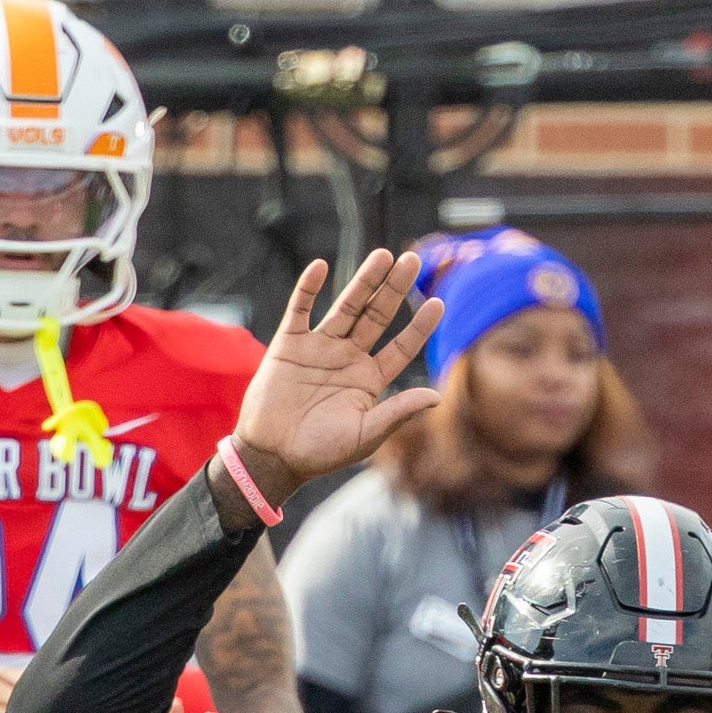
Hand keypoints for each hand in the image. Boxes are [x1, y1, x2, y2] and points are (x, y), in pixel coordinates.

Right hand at [229, 250, 446, 499]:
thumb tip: (436, 396)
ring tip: (383, 256)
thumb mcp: (365, 434)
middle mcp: (348, 358)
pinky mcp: (289, 344)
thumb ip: (398, 411)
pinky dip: (307, 288)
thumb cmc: (320, 453)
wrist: (273, 456)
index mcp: (369, 379)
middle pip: (377, 316)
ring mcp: (319, 348)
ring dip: (363, 281)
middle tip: (412, 260)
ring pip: (345, 307)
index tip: (438, 303)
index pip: (401, 346)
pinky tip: (320, 267)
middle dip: (394, 289)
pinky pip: (299, 310)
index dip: (419, 326)